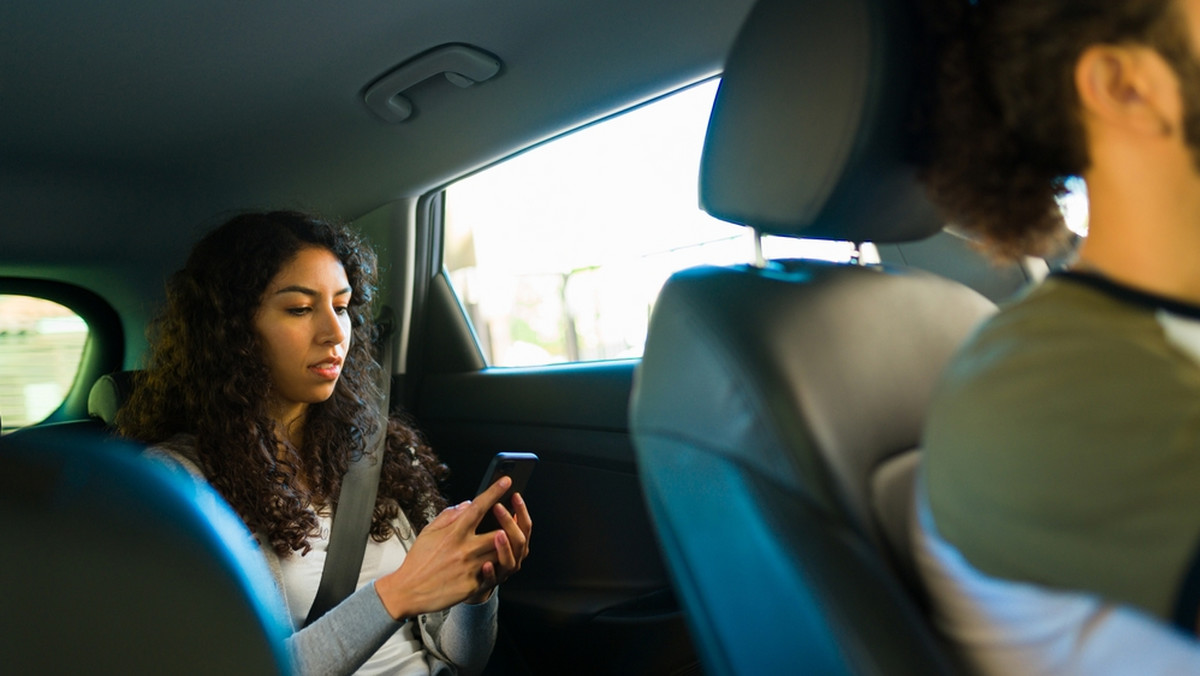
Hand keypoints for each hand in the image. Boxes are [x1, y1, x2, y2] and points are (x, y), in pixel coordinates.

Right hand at [374, 476, 516, 619]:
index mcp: (454, 533)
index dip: (494, 492)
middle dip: (508, 527)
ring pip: (499, 554)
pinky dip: (493, 568)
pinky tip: (490, 565)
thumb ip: (449, 515)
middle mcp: (464, 549)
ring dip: (503, 548)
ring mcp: (470, 568)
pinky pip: (491, 574)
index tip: (506, 482)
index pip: (478, 507)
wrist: (408, 590)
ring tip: (503, 544)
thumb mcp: (429, 531)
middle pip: (499, 533)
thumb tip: (467, 505)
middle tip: (512, 522)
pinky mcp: (472, 585)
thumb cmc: (418, 560)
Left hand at [466, 486, 532, 603]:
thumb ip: (478, 517)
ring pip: (510, 560)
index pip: (523, 524)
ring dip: (505, 546)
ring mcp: (502, 571)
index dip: (521, 509)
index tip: (514, 495)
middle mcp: (512, 556)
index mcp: (513, 542)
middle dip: (511, 523)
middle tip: (499, 507)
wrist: (463, 582)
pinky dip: (490, 571)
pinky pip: (492, 579)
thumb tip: (475, 501)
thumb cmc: (472, 552)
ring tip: (498, 534)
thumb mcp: (476, 532)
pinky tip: (485, 564)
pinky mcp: (488, 583)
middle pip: (520, 540)